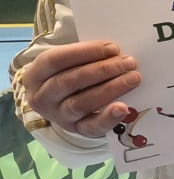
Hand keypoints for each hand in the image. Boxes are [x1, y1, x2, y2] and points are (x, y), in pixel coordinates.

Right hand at [17, 40, 141, 137]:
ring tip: (133, 78)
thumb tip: (115, 52)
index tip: (112, 47)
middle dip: (103, 70)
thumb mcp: (66, 64)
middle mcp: (42, 97)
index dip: (85, 52)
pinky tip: (123, 108)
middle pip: (70, 81)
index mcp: (35, 75)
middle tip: (129, 62)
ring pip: (81, 103)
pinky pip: (91, 127)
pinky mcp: (76, 130)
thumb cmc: (68, 75)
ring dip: (111, 89)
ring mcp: (58, 116)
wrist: (61, 105)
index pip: (55, 60)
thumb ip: (85, 57)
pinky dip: (108, 118)